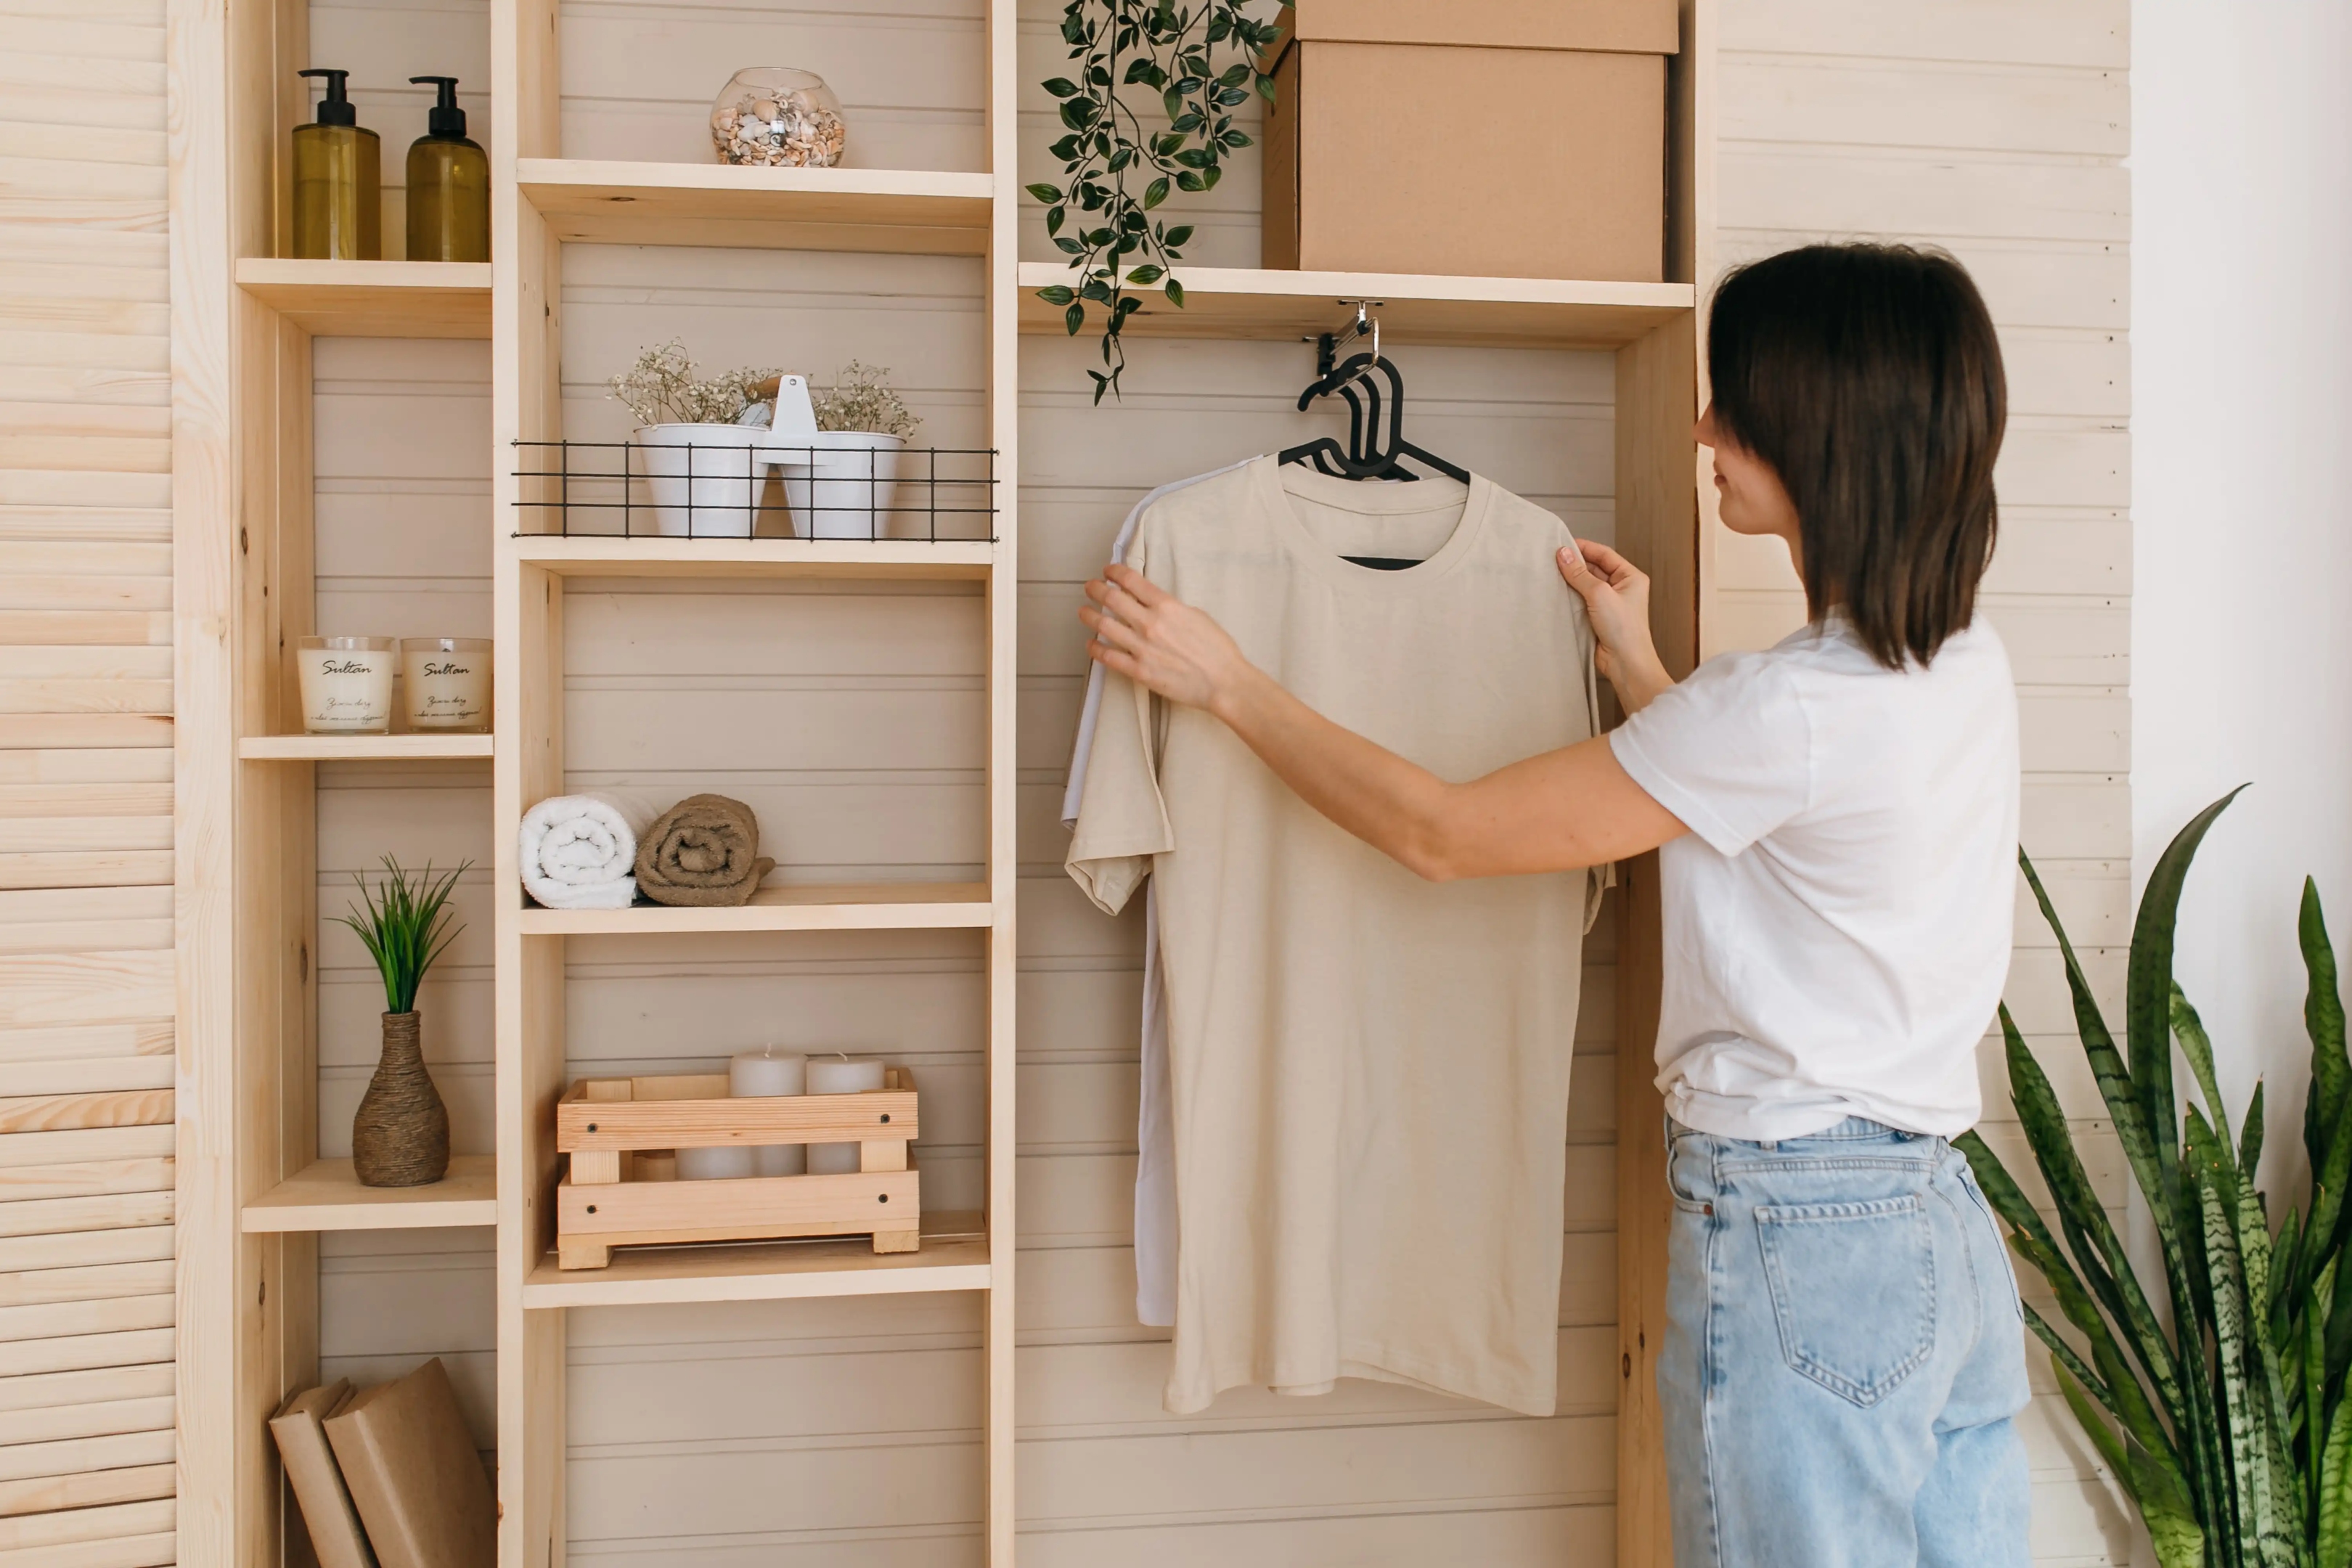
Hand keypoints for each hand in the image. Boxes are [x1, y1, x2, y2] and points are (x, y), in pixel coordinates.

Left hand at [1081, 563, 1259, 714]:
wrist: (1223, 682)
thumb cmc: (1217, 649)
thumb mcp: (1196, 615)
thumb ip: (1171, 608)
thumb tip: (1154, 605)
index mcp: (1167, 606)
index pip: (1132, 580)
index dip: (1115, 572)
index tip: (1108, 571)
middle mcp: (1150, 624)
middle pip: (1112, 598)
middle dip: (1096, 589)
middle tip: (1091, 587)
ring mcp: (1142, 648)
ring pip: (1104, 625)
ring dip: (1089, 615)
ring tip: (1084, 612)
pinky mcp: (1139, 671)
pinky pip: (1108, 657)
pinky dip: (1095, 648)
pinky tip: (1091, 643)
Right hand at [1557, 540, 1673, 712]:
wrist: (1625, 663)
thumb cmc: (1623, 629)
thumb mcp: (1599, 594)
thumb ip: (1580, 574)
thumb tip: (1563, 554)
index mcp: (1631, 577)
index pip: (1605, 554)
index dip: (1584, 548)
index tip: (1563, 544)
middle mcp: (1622, 588)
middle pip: (1595, 569)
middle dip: (1575, 564)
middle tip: (1553, 560)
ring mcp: (1610, 604)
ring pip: (1586, 585)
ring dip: (1571, 581)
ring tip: (1552, 574)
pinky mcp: (1598, 618)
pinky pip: (1582, 601)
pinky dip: (1570, 597)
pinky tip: (1557, 593)